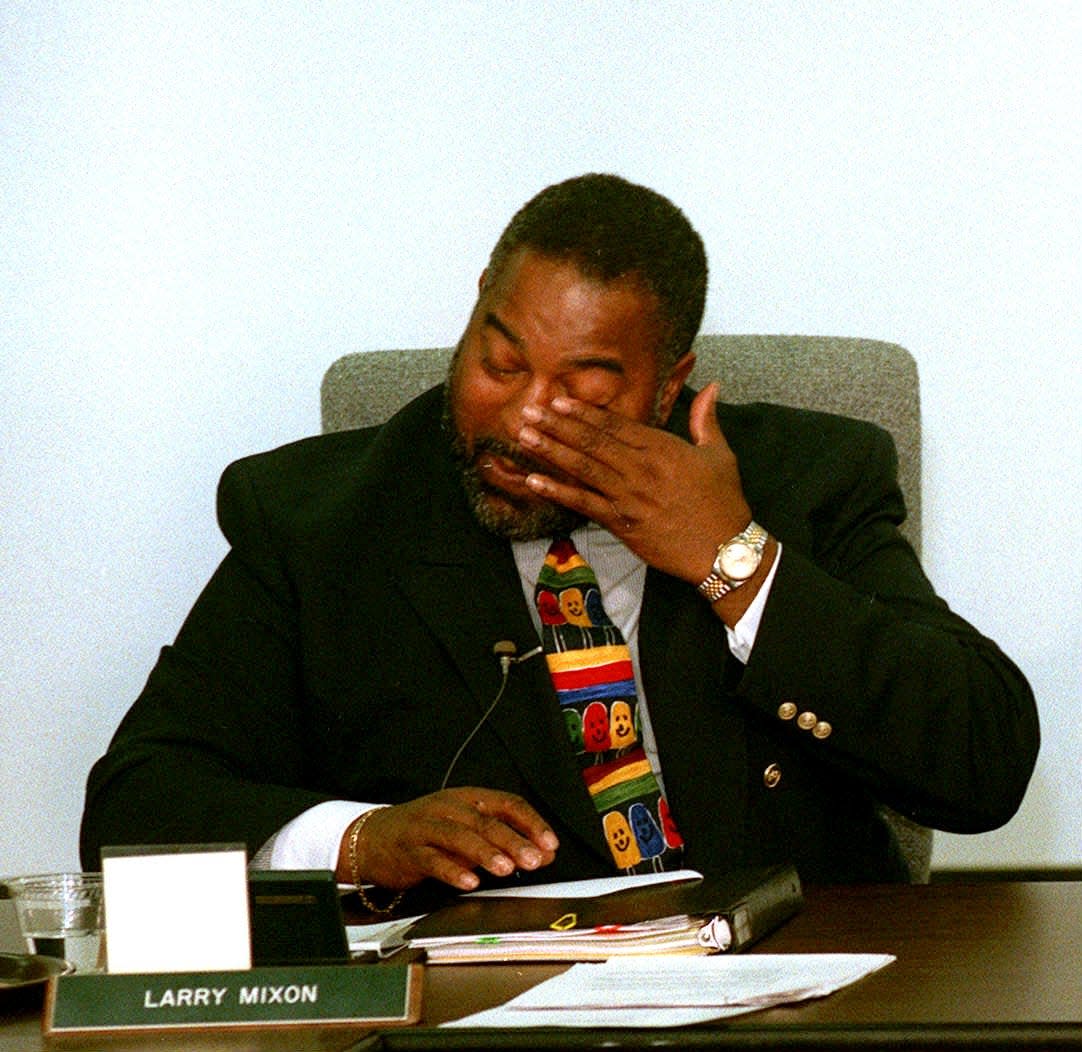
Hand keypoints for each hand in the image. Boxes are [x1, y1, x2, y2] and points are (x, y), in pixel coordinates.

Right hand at [339, 788, 558, 891]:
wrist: (374, 837)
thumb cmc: (427, 833)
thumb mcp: (468, 832)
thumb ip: (504, 841)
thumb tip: (544, 854)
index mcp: (468, 798)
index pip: (507, 803)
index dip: (531, 822)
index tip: (550, 843)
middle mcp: (449, 808)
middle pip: (486, 821)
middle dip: (514, 841)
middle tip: (535, 859)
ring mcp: (427, 827)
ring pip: (460, 837)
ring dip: (486, 853)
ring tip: (506, 869)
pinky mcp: (410, 850)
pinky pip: (433, 860)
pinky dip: (452, 871)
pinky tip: (468, 882)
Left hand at [517, 383, 752, 583]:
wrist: (725, 549)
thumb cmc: (723, 502)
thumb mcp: (720, 454)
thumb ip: (706, 419)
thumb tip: (712, 386)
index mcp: (662, 448)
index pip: (615, 425)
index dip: (584, 412)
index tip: (558, 401)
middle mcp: (640, 468)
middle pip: (592, 442)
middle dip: (557, 425)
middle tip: (528, 411)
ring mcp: (628, 496)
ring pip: (582, 468)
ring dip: (550, 451)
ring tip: (524, 436)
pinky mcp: (622, 523)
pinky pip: (583, 504)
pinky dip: (556, 492)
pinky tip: (533, 481)